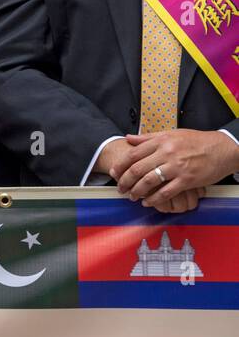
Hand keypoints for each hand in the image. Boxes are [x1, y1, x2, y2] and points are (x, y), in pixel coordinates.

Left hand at [108, 129, 238, 211]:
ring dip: (137, 191)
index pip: (133, 154)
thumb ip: (148, 138)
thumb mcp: (171, 134)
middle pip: (137, 169)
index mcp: (161, 141)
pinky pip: (166, 192)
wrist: (222, 149)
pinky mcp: (187, 180)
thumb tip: (128, 138)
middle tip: (120, 188)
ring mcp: (177, 167)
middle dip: (125, 181)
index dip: (120, 165)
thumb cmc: (197, 141)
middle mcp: (167, 153)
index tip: (114, 173)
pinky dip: (154, 199)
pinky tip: (148, 202)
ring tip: (132, 196)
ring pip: (149, 181)